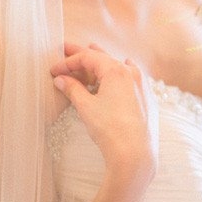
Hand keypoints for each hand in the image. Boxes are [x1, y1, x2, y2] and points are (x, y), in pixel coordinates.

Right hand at [50, 42, 158, 182]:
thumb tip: (61, 80)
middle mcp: (132, 73)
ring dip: (103, 61)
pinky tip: (124, 65)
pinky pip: (132, 77)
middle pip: (103, 58)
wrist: (135, 154)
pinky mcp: (147, 98)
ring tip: (93, 49)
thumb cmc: (111, 130)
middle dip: (83, 54)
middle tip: (67, 47)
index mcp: (116, 71)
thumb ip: (73, 89)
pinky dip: (121, 72)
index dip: (68, 62)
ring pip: (119, 66)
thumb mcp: (86, 107)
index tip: (54, 70)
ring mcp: (142, 85)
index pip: (88, 58)